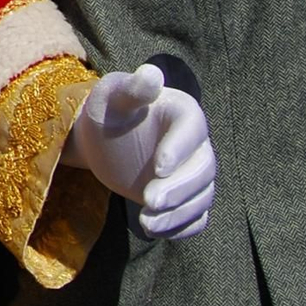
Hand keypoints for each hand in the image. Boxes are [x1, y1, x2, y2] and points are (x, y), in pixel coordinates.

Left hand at [64, 63, 216, 239]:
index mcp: (183, 113)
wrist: (101, 139)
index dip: (180, 149)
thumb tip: (151, 74)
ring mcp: (192, 173)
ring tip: (146, 222)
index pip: (194, 130)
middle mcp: (196, 145)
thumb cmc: (107, 110)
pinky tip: (156, 231)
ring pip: (202, 197)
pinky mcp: (184, 197)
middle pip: (204, 170)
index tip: (159, 168)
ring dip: (179, 213)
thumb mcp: (112, 96)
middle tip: (149, 201)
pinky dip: (181, 227)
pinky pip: (195, 216)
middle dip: (180, 189)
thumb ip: (131, 89)